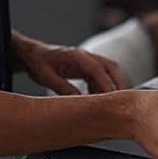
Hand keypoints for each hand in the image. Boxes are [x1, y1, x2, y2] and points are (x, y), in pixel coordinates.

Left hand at [14, 33, 128, 94]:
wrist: (33, 54)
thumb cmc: (38, 63)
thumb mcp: (46, 77)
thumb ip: (63, 88)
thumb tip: (79, 101)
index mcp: (75, 56)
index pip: (97, 69)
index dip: (106, 83)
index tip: (111, 98)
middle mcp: (85, 56)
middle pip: (111, 67)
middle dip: (120, 82)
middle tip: (124, 100)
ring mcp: (88, 60)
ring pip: (109, 72)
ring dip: (113, 86)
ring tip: (110, 103)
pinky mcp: (87, 67)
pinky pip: (101, 77)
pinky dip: (103, 88)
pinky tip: (96, 99)